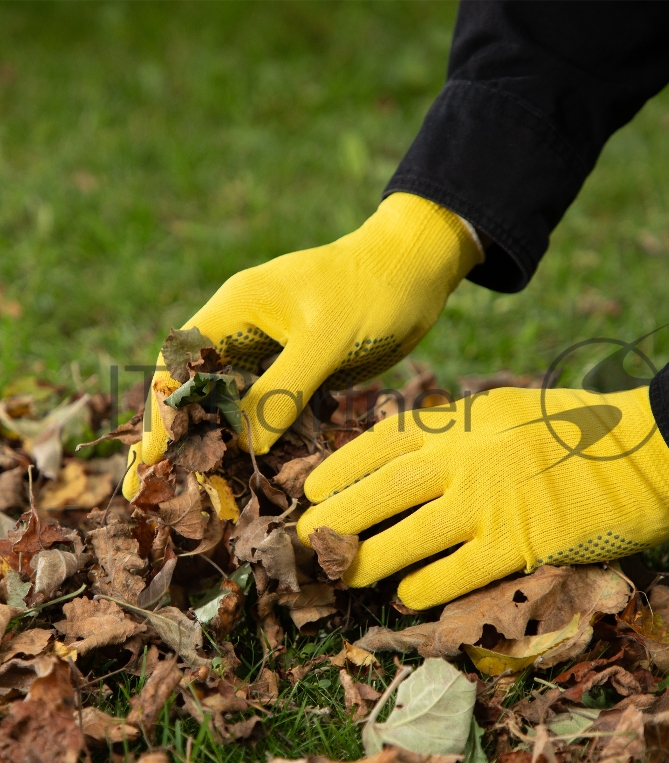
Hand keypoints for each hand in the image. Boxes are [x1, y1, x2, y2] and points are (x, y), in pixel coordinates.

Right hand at [122, 193, 481, 499]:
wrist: (415, 269)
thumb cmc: (372, 289)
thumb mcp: (327, 339)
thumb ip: (284, 390)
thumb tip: (245, 445)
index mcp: (236, 308)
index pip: (181, 363)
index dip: (164, 410)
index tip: (155, 459)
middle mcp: (245, 330)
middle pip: (199, 387)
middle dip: (184, 434)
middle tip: (160, 487)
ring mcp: (272, 350)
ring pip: (234, 401)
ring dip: (222, 440)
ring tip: (207, 489)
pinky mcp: (300, 368)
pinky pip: (270, 406)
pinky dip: (261, 435)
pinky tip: (256, 467)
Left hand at [297, 385, 668, 608]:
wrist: (651, 449)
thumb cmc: (583, 428)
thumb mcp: (510, 410)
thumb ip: (462, 429)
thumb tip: (417, 451)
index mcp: (464, 421)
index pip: (385, 440)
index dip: (342, 465)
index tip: (313, 488)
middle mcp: (468, 457)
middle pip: (383, 489)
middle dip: (338, 516)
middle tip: (307, 539)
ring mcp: (491, 501)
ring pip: (410, 536)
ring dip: (370, 558)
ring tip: (345, 574)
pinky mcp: (520, 544)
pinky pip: (456, 571)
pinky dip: (426, 587)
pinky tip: (407, 598)